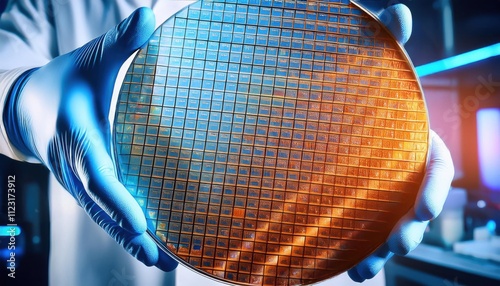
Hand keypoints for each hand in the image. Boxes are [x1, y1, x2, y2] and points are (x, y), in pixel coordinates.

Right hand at [3, 7, 176, 270]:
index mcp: (76, 133)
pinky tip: (148, 250)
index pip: (97, 171)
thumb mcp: (93, 58)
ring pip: (103, 215)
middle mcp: (75, 164)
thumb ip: (122, 42)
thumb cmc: (69, 80)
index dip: (117, 198)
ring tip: (162, 263)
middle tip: (158, 256)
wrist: (30, 104)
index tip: (141, 221)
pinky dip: (125, 233)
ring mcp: (78, 180)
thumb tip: (148, 13)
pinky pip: (104, 213)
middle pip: (101, 204)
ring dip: (130, 240)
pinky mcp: (85, 186)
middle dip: (128, 231)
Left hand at [348, 1, 454, 280]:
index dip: (434, 189)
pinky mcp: (357, 210)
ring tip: (365, 270)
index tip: (424, 207)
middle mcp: (402, 176)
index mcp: (415, 145)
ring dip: (381, 252)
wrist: (330, 122)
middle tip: (397, 244)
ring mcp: (380, 197)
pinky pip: (361, 237)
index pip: (435, 169)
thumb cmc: (359, 96)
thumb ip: (387, 43)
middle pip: (415, 209)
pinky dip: (356, 256)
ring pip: (389, 231)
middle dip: (410, 230)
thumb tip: (399, 10)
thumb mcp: (374, 68)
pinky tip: (347, 270)